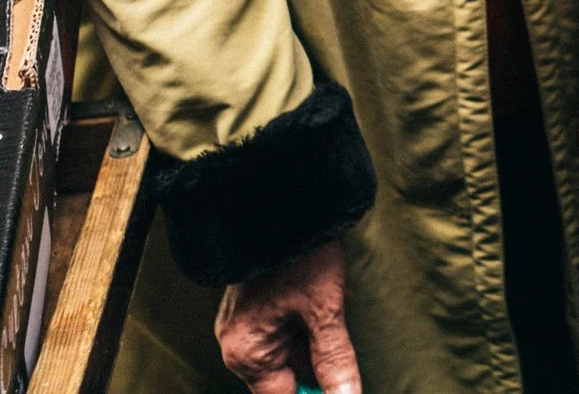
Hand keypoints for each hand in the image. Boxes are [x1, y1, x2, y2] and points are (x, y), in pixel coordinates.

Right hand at [216, 240, 360, 393]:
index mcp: (248, 354)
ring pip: (292, 352)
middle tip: (335, 324)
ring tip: (330, 302)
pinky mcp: (254, 310)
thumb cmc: (299, 255)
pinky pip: (286, 330)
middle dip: (320, 357)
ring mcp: (244, 326)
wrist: (282, 203)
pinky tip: (323, 297)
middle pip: (289, 376)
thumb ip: (335, 360)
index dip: (317, 393)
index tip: (339, 382)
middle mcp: (239, 346)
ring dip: (318, 336)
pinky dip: (310, 322)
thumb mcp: (325, 310)